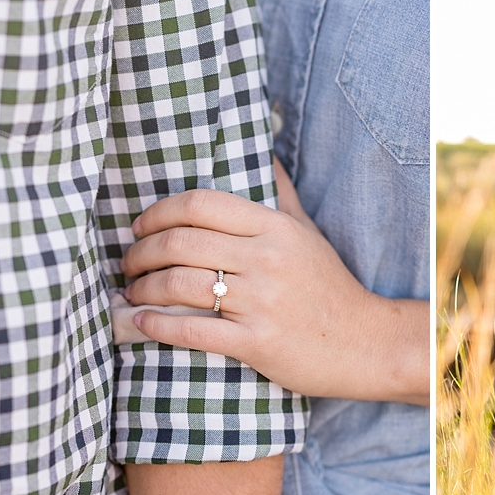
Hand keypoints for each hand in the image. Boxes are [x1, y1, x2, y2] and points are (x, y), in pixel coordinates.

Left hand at [120, 160, 428, 404]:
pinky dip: (158, 325)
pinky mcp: (257, 341)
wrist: (365, 344)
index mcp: (275, 228)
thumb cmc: (330, 288)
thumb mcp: (309, 233)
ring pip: (180, 284)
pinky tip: (142, 322)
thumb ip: (281, 193)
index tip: (140, 227)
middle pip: (181, 243)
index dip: (158, 212)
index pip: (200, 204)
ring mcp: (262, 301)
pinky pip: (192, 330)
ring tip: (134, 292)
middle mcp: (267, 259)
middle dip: (141, 252)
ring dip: (144, 288)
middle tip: (129, 263)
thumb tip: (264, 149)